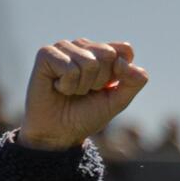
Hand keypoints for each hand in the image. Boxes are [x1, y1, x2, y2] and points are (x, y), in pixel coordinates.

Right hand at [19, 39, 148, 150]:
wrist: (58, 134)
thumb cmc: (85, 116)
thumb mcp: (117, 101)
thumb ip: (133, 82)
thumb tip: (127, 63)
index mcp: (102, 52)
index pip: (125, 50)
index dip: (120, 74)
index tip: (105, 88)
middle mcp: (84, 46)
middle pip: (108, 55)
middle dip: (99, 81)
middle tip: (84, 92)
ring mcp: (64, 47)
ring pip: (89, 62)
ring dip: (81, 86)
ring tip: (69, 91)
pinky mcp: (46, 54)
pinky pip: (69, 68)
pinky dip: (66, 86)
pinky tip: (57, 87)